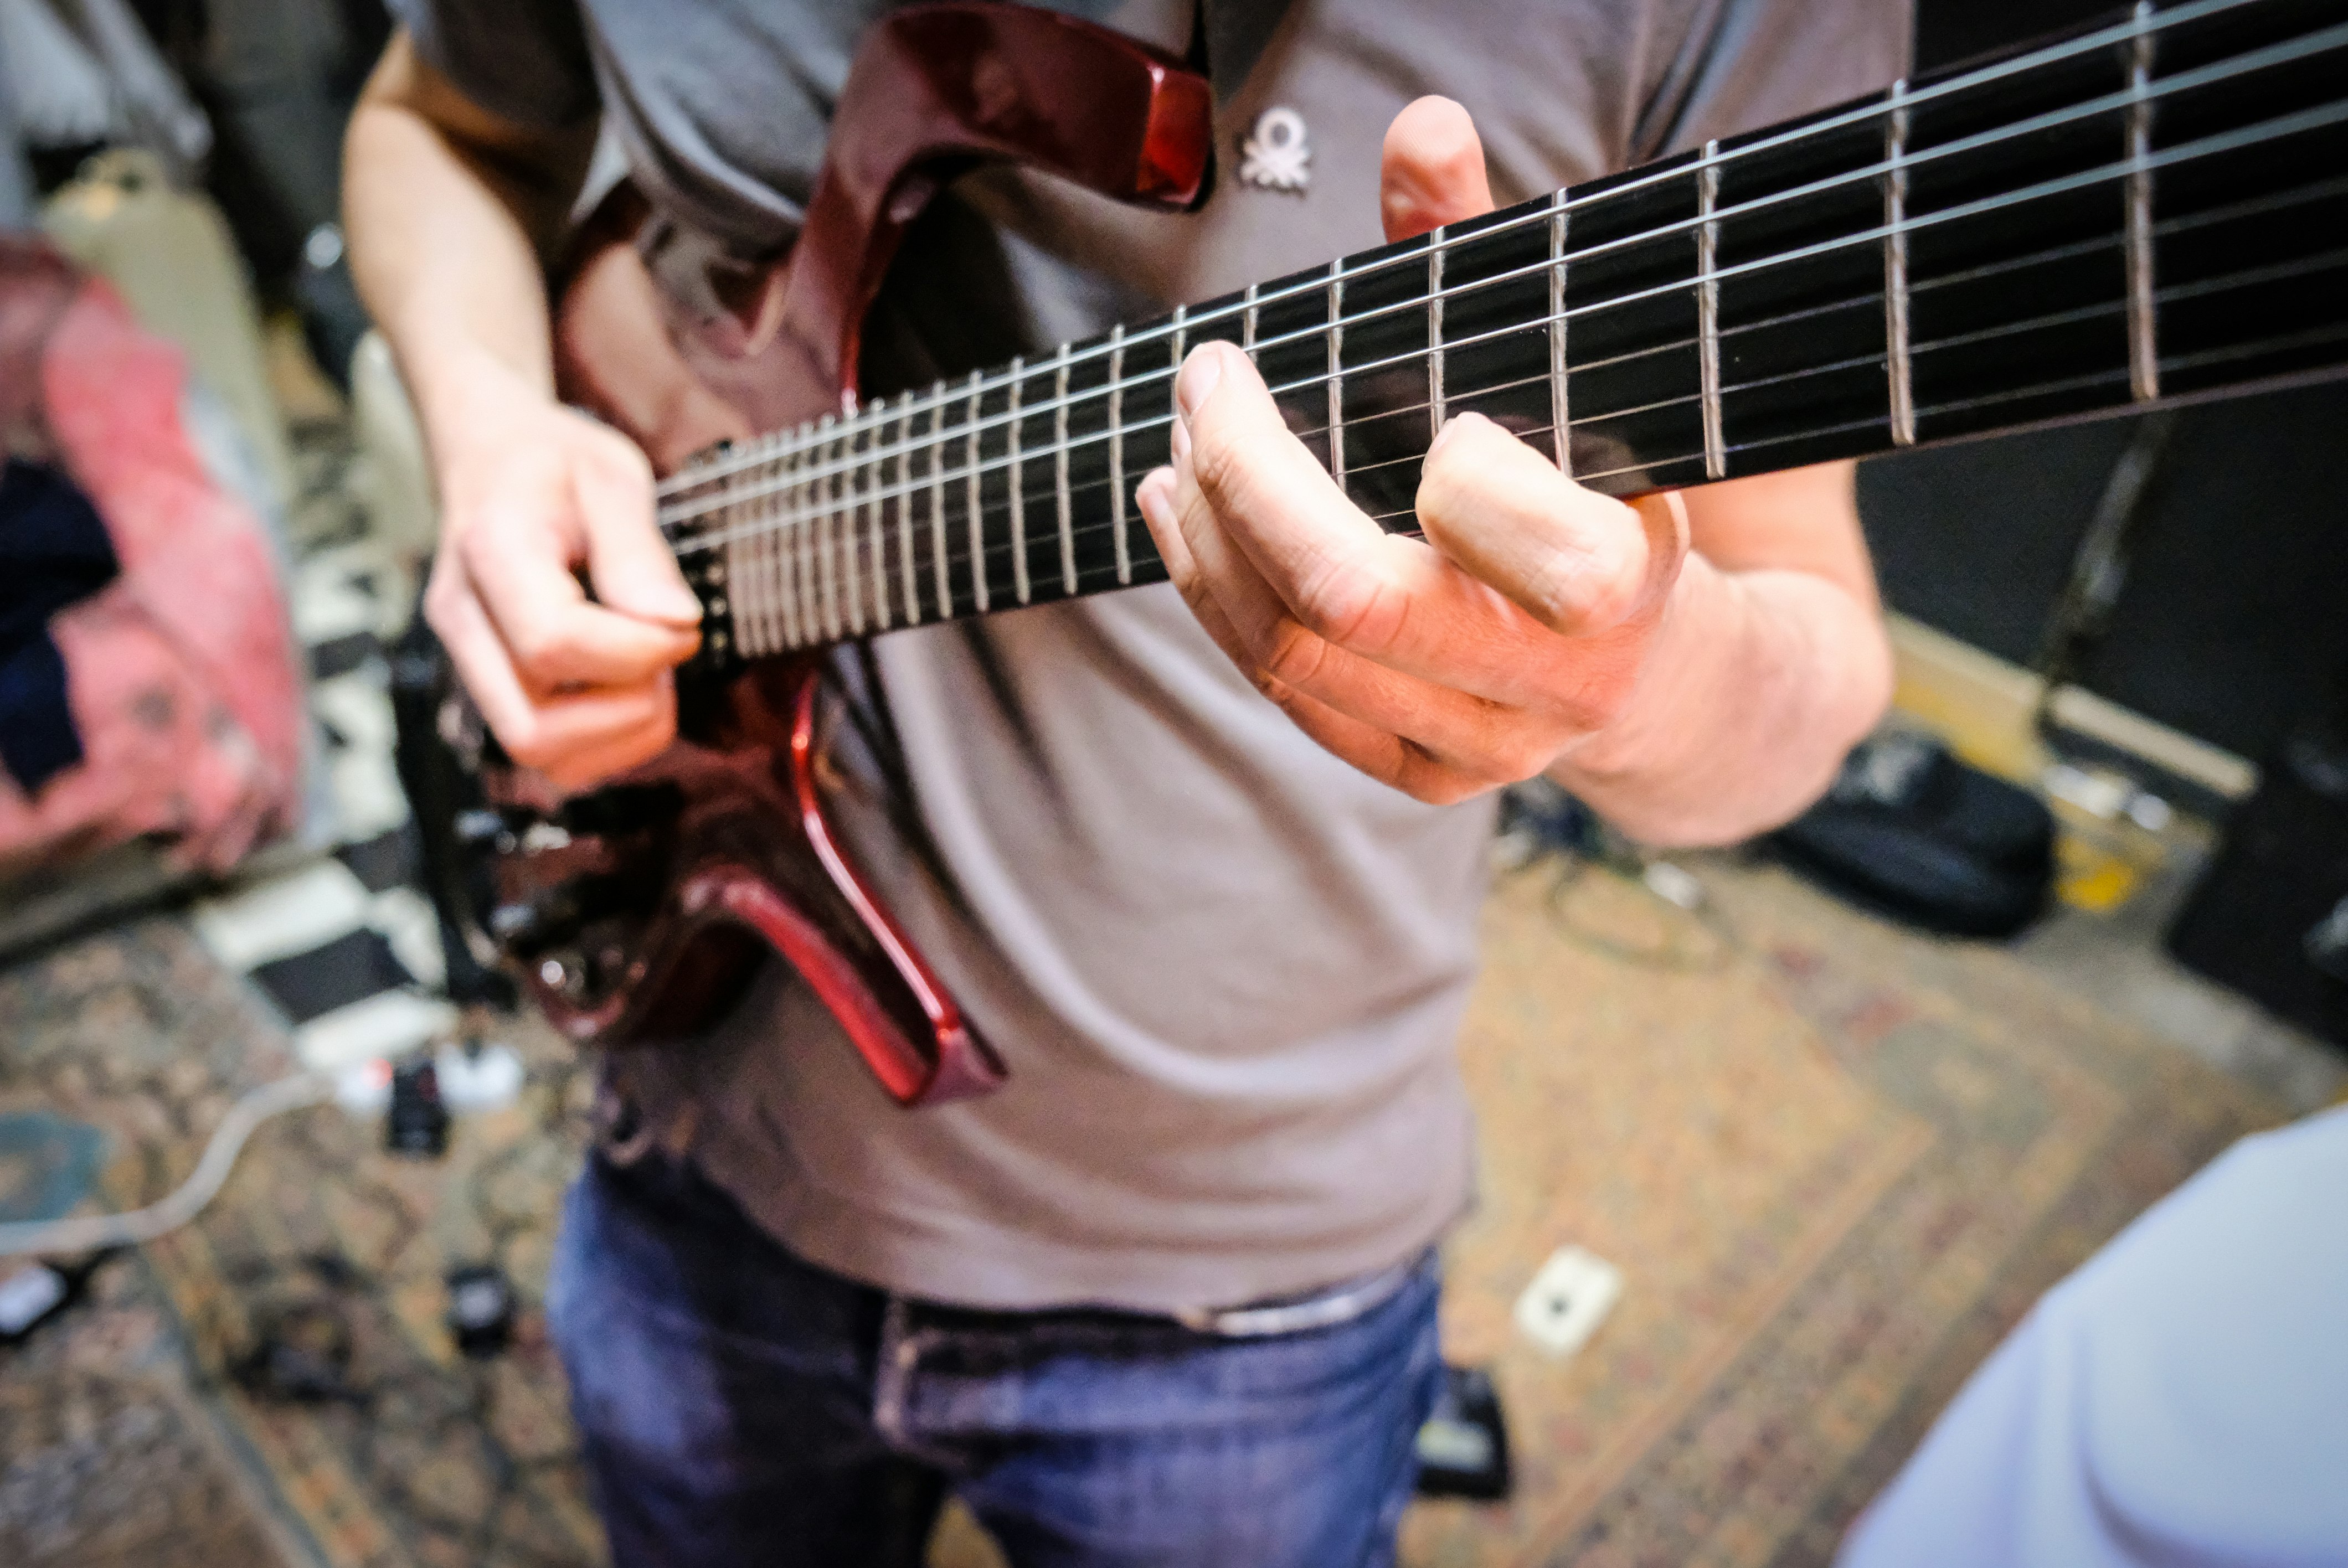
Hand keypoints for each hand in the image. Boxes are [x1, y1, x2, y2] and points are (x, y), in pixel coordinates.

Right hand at [421, 357, 704, 791]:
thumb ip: (640, 553)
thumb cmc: (556, 464)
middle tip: (666, 654)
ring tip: (651, 671)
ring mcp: (469, 661)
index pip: (554, 643)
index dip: (639, 650)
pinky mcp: (491, 687)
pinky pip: (549, 756)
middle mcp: (463, 621)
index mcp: (491, 553)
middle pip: (532, 729)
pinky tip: (632, 690)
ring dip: (620, 734)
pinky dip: (609, 744)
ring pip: (538, 755)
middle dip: (626, 710)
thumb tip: (677, 625)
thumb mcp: (612, 478)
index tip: (685, 622)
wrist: (494, 457)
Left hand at [1135, 98, 1690, 804]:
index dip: (1427, 449)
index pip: (1478, 505)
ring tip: (1176, 451)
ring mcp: (1481, 748)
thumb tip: (1422, 129)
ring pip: (1293, 654)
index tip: (1403, 396)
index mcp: (1616, 584)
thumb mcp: (1565, 370)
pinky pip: (1287, 696)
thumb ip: (1488, 254)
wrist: (1674, 671)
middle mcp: (1551, 687)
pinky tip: (1188, 526)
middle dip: (1246, 477)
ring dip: (1208, 542)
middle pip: (1347, 597)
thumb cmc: (1611, 492)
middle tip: (1205, 385)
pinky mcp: (1421, 777)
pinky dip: (1220, 601)